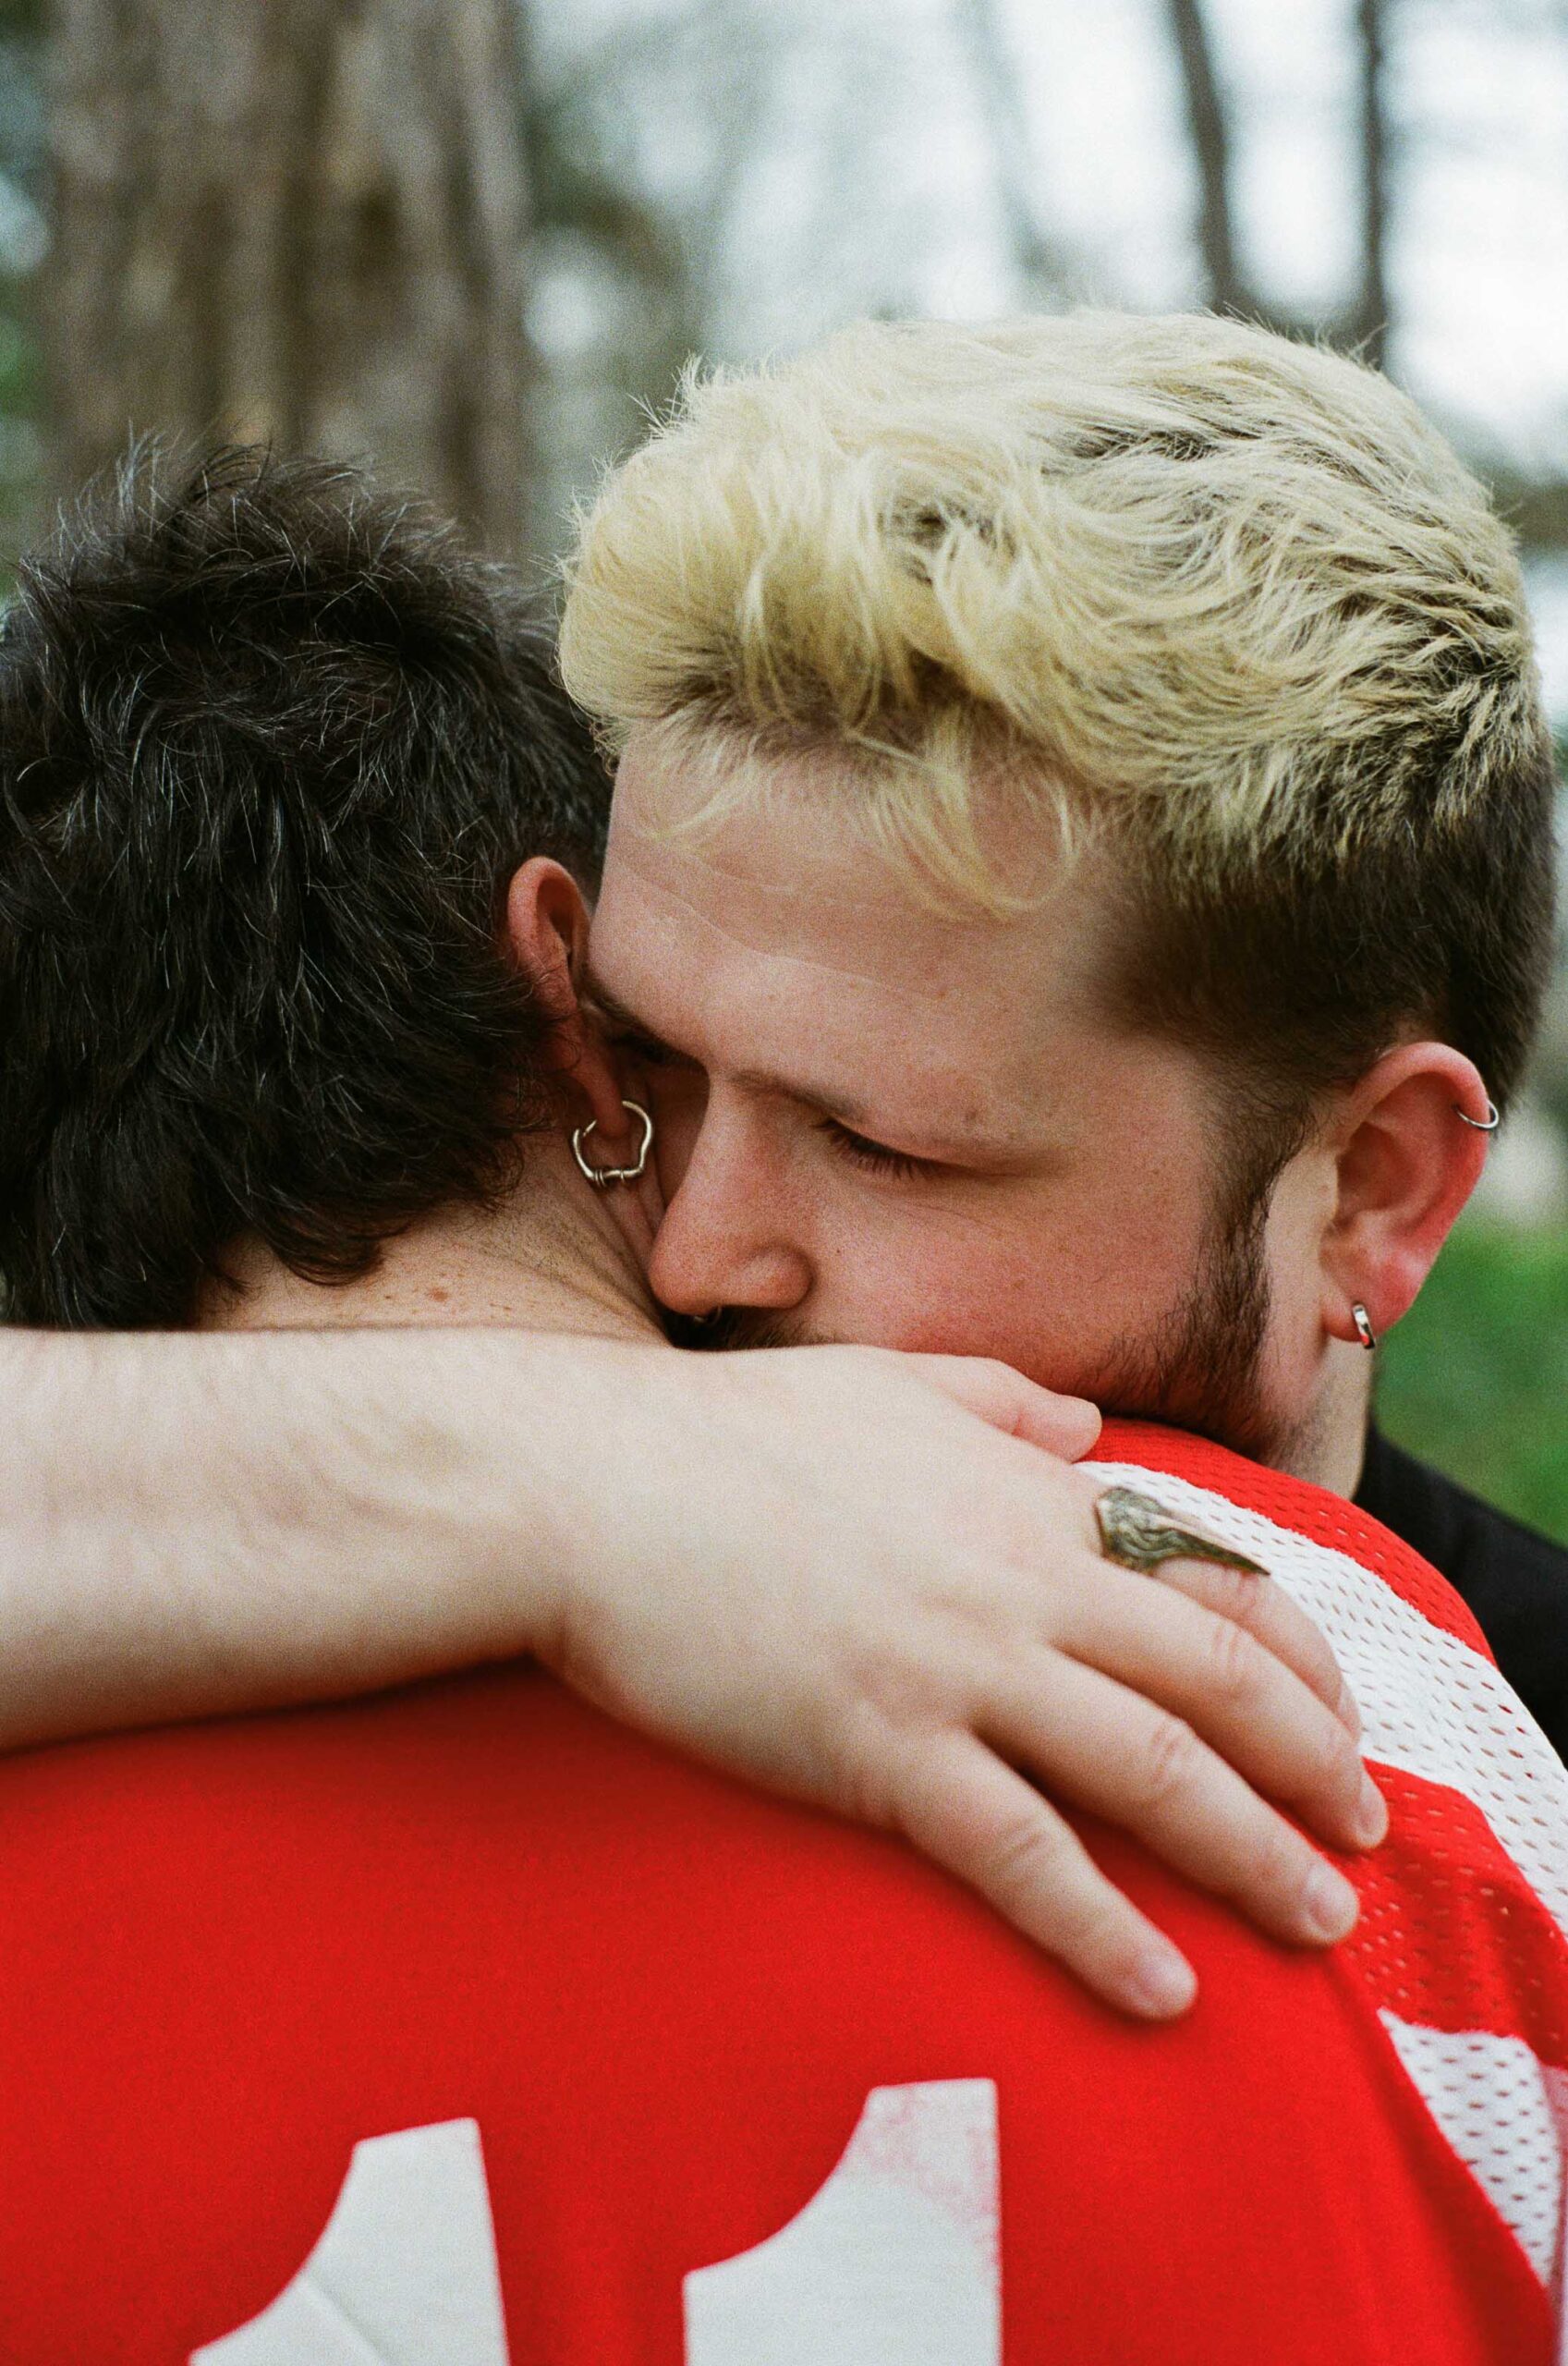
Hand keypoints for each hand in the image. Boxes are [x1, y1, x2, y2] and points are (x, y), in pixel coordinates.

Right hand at [537, 1341, 1380, 2020]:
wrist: (585, 1486)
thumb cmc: (723, 1437)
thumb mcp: (884, 1385)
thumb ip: (998, 1399)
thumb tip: (1083, 1422)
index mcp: (1024, 1493)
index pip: (1206, 1575)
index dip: (1293, 1652)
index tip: (1335, 1715)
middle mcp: (1018, 1578)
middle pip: (1213, 1676)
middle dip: (1310, 1765)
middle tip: (1366, 1840)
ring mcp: (955, 1663)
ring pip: (1148, 1767)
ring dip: (1250, 1852)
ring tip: (1316, 1923)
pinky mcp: (878, 1745)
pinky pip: (1019, 1853)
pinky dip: (1102, 1927)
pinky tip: (1159, 1990)